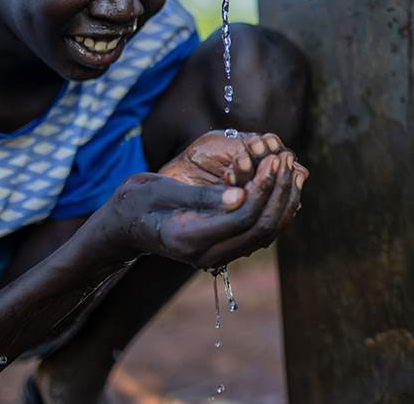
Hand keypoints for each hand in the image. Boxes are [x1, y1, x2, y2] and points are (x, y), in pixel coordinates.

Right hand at [93, 134, 306, 267]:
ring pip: (264, 234)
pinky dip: (273, 208)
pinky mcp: (223, 248)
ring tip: (289, 167)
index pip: (242, 218)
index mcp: (190, 240)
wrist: (124, 226)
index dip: (263, 188)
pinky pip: (257, 232)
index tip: (272, 159)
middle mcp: (207, 255)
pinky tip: (281, 183)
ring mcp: (216, 256)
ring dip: (281, 200)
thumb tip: (240, 195)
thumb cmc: (137, 202)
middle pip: (260, 229)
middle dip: (278, 192)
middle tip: (286, 158)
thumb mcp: (162, 190)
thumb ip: (202, 196)